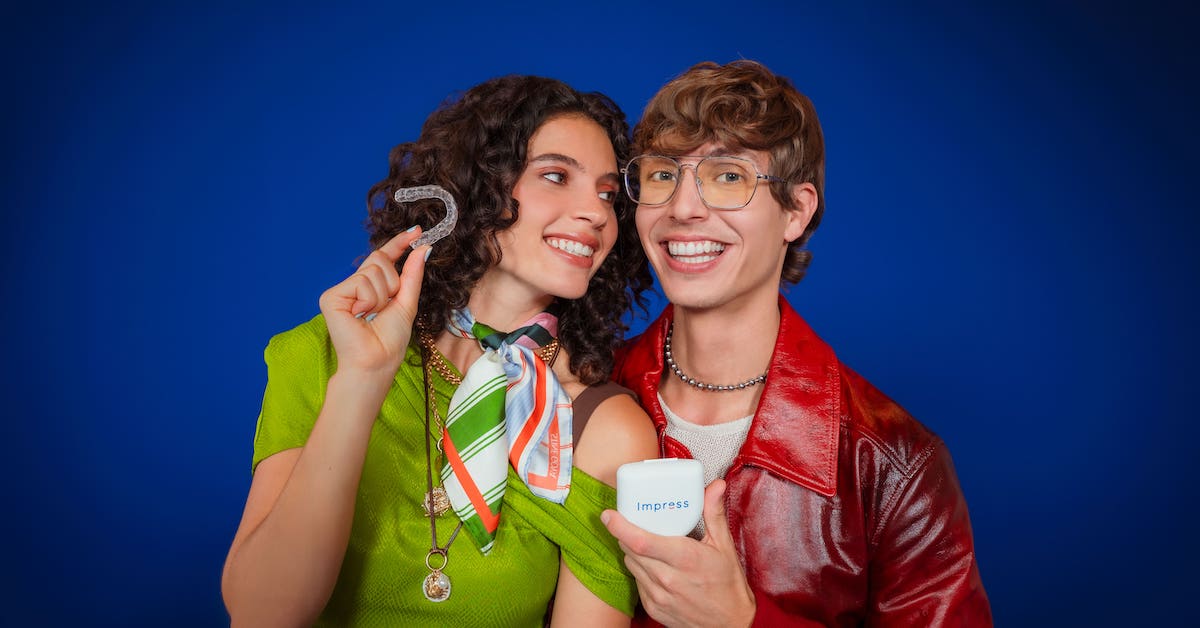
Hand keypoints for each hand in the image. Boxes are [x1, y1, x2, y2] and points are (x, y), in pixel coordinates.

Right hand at [318, 227, 428, 376]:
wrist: (376, 361)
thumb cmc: (389, 341)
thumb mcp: (407, 302)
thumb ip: (412, 274)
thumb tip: (423, 247)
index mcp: (371, 288)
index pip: (384, 258)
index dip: (399, 243)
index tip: (416, 230)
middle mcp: (354, 286)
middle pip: (379, 260)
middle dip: (392, 284)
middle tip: (384, 308)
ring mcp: (341, 291)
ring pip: (372, 271)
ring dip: (382, 296)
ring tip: (372, 316)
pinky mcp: (331, 296)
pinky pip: (361, 282)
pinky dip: (369, 300)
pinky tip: (360, 316)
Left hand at [602, 479, 754, 627]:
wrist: (730, 624)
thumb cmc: (728, 586)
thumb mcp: (724, 545)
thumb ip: (714, 513)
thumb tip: (714, 486)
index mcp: (685, 559)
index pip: (641, 541)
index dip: (620, 526)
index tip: (609, 515)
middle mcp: (668, 579)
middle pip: (631, 550)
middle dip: (625, 533)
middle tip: (630, 521)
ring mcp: (659, 596)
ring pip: (631, 564)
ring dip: (633, 550)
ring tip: (645, 542)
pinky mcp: (653, 608)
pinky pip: (637, 581)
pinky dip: (640, 569)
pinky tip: (654, 564)